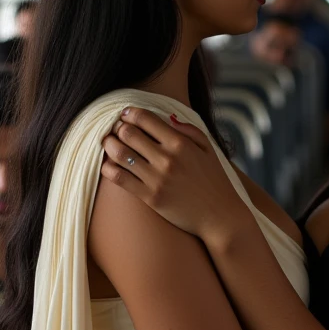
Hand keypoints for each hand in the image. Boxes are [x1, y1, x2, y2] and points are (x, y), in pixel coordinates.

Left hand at [101, 109, 249, 243]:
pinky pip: (119, 178)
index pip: (145, 119)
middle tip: (115, 129)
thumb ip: (190, 130)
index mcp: (180, 143)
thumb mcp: (208, 150)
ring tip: (108, 143)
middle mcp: (167, 159)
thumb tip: (168, 119)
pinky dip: (108, 168)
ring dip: (109, 144)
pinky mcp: (150, 197)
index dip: (130, 113)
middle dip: (117, 127)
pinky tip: (108, 165)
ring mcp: (157, 179)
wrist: (220, 216)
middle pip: (128, 133)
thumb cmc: (215, 181)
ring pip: (119, 154)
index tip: (126, 114)